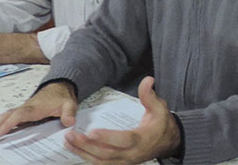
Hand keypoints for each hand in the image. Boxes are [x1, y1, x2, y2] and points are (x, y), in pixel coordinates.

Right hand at [0, 81, 77, 141]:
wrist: (60, 86)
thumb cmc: (63, 97)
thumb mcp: (70, 104)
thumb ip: (69, 113)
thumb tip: (69, 122)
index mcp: (35, 107)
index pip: (19, 115)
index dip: (9, 124)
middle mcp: (25, 108)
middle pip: (6, 117)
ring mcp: (22, 110)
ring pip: (3, 117)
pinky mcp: (21, 112)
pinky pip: (6, 118)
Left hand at [63, 76, 181, 164]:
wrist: (169, 142)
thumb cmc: (162, 124)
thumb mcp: (159, 108)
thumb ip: (150, 95)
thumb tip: (148, 80)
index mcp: (142, 139)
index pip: (124, 140)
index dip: (108, 137)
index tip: (92, 131)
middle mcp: (132, 154)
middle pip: (107, 153)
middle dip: (87, 145)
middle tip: (72, 135)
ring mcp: (125, 161)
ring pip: (101, 161)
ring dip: (83, 152)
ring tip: (69, 141)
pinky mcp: (120, 163)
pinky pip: (102, 164)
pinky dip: (87, 157)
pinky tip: (77, 149)